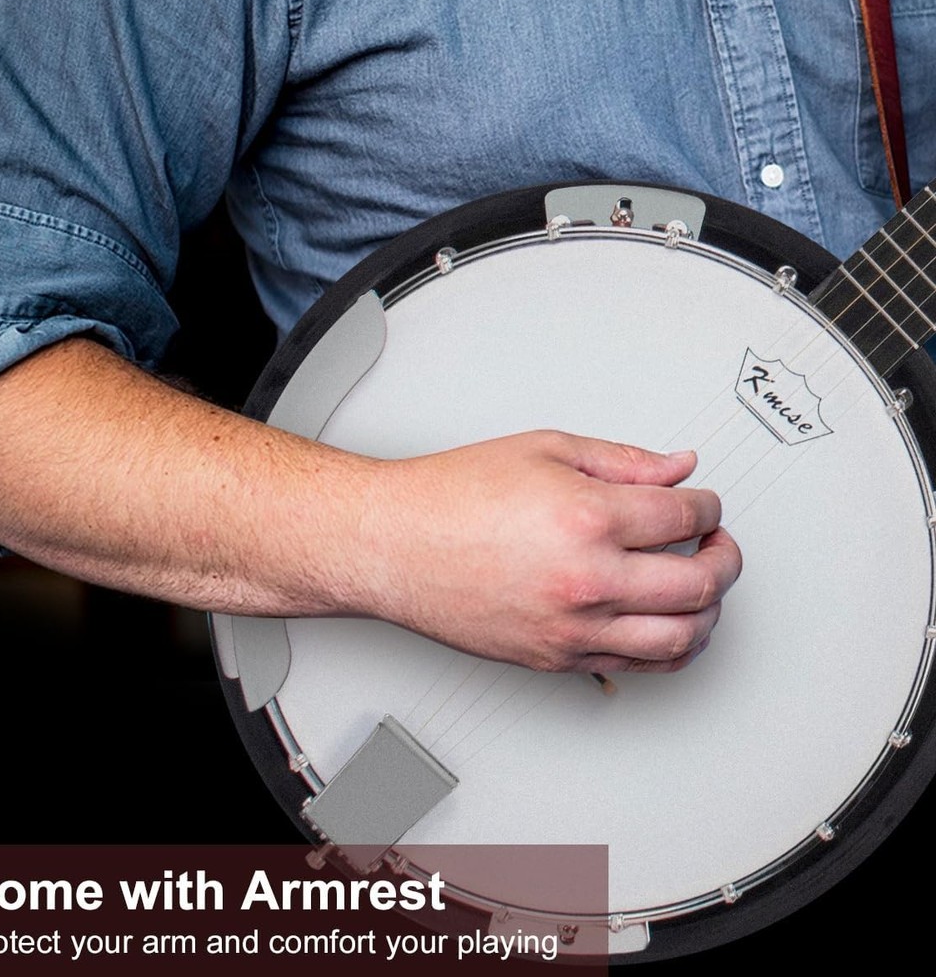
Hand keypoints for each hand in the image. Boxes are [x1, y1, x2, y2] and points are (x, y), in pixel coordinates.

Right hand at [365, 431, 740, 673]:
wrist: (392, 544)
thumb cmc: (451, 498)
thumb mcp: (544, 450)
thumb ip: (623, 460)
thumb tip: (677, 467)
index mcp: (588, 518)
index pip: (688, 517)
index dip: (709, 506)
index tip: (704, 504)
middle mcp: (587, 580)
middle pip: (701, 583)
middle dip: (725, 557)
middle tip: (718, 543)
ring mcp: (571, 628)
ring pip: (681, 638)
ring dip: (709, 611)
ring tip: (700, 586)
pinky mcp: (555, 659)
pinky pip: (638, 667)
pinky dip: (671, 649)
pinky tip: (669, 626)